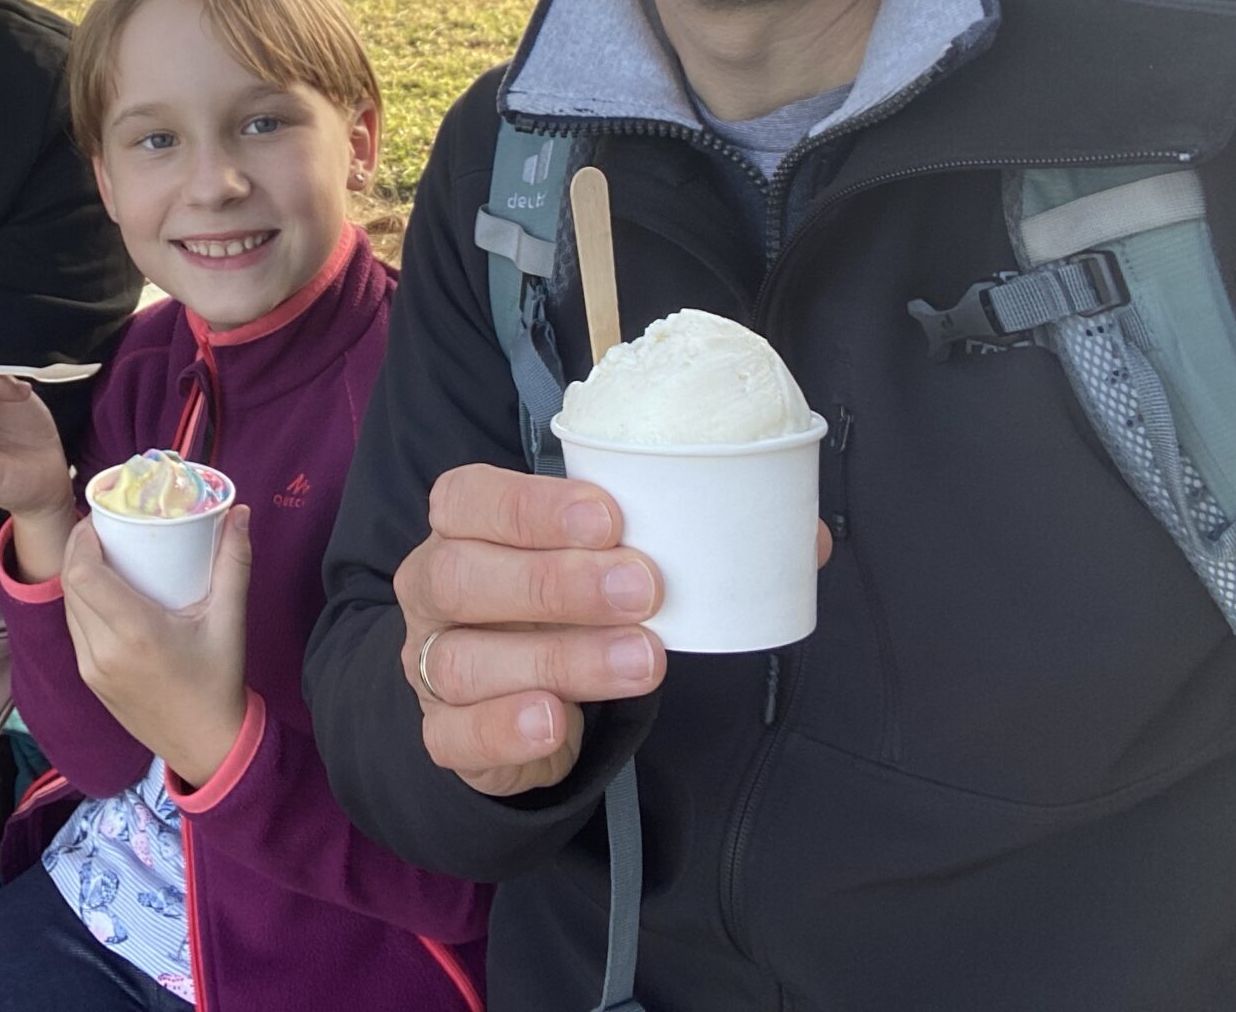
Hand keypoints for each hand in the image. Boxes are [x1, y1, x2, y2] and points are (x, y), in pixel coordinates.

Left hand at [60, 509, 251, 788]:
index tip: (99, 519)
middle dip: (78, 551)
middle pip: (71, 585)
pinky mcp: (90, 681)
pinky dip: (82, 603)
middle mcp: (103, 651)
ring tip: (101, 554)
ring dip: (77, 576)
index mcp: (134, 632)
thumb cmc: (219, 680)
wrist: (206, 745)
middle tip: (102, 529)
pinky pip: (75, 629)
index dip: (82, 541)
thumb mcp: (229, 619)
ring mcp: (91, 668)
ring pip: (69, 607)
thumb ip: (234, 562)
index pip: (83, 574)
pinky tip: (103, 591)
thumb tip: (240, 512)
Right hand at [397, 466, 832, 798]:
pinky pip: (455, 737)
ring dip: (559, 657)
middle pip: (463, 575)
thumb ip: (690, 536)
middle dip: (554, 581)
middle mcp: (432, 588)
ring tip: (642, 661)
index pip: (468, 498)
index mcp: (462, 524)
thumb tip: (807, 538)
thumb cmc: (564, 600)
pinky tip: (555, 721)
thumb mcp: (605, 557)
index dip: (529, 505)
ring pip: (466, 659)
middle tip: (645, 588)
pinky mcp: (443, 736)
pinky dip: (505, 729)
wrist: (507, 688)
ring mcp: (428, 665)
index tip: (609, 516)